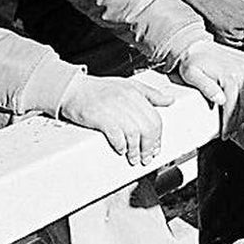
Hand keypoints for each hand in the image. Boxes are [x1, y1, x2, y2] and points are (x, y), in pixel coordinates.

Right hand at [59, 73, 173, 165]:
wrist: (73, 89)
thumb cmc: (101, 89)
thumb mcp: (129, 85)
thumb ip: (151, 94)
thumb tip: (170, 100)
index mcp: (136, 92)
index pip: (155, 118)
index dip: (158, 137)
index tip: (156, 148)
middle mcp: (126, 99)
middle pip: (147, 128)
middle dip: (149, 146)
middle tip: (147, 157)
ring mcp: (113, 108)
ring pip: (133, 133)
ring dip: (135, 150)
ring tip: (134, 158)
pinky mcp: (99, 116)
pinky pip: (115, 134)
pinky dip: (120, 145)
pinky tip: (120, 150)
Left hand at [176, 41, 243, 136]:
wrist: (196, 45)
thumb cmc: (192, 61)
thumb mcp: (192, 74)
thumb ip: (206, 87)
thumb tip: (221, 100)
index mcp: (229, 74)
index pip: (233, 105)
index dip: (229, 122)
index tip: (225, 135)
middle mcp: (242, 70)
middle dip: (238, 121)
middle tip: (231, 133)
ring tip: (237, 124)